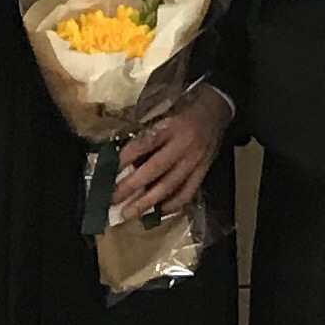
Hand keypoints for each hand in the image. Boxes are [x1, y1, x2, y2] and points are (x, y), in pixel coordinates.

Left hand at [110, 83, 229, 223]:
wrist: (217, 110)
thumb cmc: (184, 111)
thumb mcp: (164, 112)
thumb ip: (147, 133)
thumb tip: (124, 158)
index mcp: (171, 126)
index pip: (146, 142)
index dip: (126, 156)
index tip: (108, 169)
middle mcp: (183, 145)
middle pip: (156, 168)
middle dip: (132, 186)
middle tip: (112, 200)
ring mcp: (195, 160)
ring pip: (170, 185)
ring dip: (147, 202)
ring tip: (129, 214)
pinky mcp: (203, 170)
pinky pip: (188, 191)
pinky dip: (173, 204)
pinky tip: (158, 212)